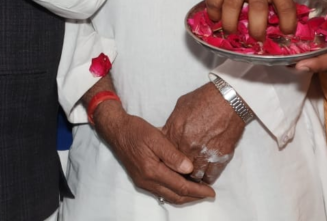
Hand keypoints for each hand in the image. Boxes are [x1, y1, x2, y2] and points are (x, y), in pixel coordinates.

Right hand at [92, 101, 214, 204]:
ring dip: (184, 196)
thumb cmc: (136, 130)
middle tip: (208, 193)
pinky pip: (161, 191)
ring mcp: (142, 182)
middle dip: (193, 197)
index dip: (197, 191)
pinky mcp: (140, 179)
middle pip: (175, 196)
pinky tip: (180, 184)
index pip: (180, 186)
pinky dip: (174, 191)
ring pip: (168, 196)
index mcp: (152, 171)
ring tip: (198, 190)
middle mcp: (147, 181)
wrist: (115, 130)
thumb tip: (189, 169)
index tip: (211, 191)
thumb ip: (172, 154)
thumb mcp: (155, 137)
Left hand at [163, 83, 244, 184]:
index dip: (166, 160)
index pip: (165, 154)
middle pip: (178, 168)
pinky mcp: (221, 156)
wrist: (228, 99)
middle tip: (179, 172)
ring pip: (194, 175)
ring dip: (193, 175)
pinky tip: (205, 175)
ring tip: (192, 174)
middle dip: (177, 170)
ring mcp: (205, 152)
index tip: (167, 163)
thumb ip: (171, 124)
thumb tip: (165, 134)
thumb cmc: (204, 99)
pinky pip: (211, 175)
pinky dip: (207, 177)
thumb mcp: (180, 107)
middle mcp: (188, 145)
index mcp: (175, 132)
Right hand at [209, 0, 294, 39]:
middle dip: (256, 30)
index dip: (287, 22)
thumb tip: (281, 4)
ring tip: (231, 31)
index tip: (286, 31)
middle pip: (257, 11)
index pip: (286, 6)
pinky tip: (215, 17)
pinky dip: (213, 11)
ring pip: (232, 8)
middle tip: (255, 39)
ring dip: (231, 24)